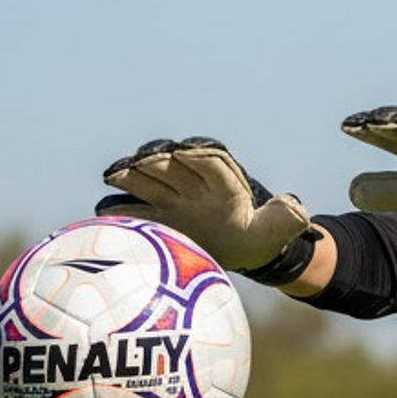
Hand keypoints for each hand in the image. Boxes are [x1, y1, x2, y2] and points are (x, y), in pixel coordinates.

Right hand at [99, 138, 314, 279]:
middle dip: (158, 160)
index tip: (184, 150)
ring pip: (149, 179)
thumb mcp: (279, 229)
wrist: (243, 247)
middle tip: (140, 160)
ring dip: (132, 175)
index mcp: (227, 183)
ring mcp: (174, 198)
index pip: (212, 162)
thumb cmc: (262, 237)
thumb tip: (296, 207)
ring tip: (113, 175)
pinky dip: (119, 210)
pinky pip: (135, 209)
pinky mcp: (158, 215)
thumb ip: (287, 218)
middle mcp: (196, 184)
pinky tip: (100, 213)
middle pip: (173, 165)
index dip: (198, 155)